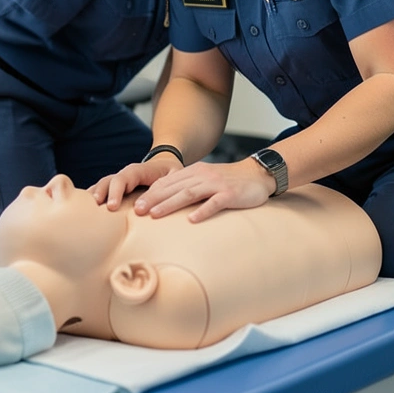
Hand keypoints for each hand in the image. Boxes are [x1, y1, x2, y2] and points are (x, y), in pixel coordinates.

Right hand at [90, 155, 182, 210]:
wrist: (166, 165)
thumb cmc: (171, 173)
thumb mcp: (173, 177)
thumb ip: (163, 188)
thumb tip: (146, 206)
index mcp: (138, 170)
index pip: (123, 178)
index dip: (116, 191)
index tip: (111, 206)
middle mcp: (125, 175)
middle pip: (108, 181)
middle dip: (101, 194)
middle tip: (95, 209)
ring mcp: (118, 182)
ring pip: (101, 186)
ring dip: (93, 196)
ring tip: (84, 211)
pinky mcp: (115, 190)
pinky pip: (101, 192)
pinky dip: (92, 200)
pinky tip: (84, 212)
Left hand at [134, 158, 273, 222]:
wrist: (257, 174)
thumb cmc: (229, 180)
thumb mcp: (206, 178)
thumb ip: (188, 185)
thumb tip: (165, 198)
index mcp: (195, 172)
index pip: (168, 182)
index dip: (151, 193)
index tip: (136, 205)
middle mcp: (203, 176)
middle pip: (174, 187)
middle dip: (154, 199)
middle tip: (138, 211)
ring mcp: (216, 185)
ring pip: (189, 194)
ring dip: (170, 204)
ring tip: (155, 215)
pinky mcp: (230, 194)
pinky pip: (214, 203)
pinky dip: (202, 211)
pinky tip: (192, 220)